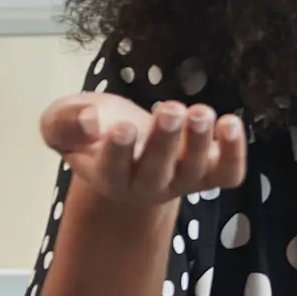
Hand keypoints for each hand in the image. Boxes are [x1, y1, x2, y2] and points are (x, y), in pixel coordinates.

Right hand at [41, 91, 248, 210]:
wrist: (127, 142)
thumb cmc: (93, 130)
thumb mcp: (62, 121)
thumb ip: (64, 122)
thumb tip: (90, 122)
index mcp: (108, 176)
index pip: (113, 170)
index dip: (117, 152)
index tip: (121, 128)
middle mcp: (146, 186)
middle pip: (157, 171)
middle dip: (165, 140)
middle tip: (170, 109)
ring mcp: (180, 181)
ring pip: (194, 172)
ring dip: (200, 142)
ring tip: (200, 111)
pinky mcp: (209, 172)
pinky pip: (228, 174)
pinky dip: (234, 153)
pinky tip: (230, 122)